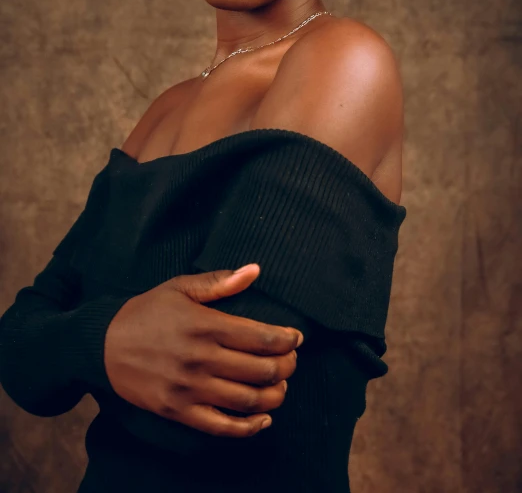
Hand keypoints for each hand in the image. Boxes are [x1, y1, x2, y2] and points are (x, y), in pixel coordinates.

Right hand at [104, 264, 302, 437]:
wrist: (102, 344)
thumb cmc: (146, 312)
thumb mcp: (180, 288)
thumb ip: (220, 282)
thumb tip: (255, 270)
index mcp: (205, 325)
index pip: (261, 337)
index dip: (287, 340)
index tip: (296, 338)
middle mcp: (201, 358)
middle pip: (260, 369)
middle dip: (286, 366)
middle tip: (292, 361)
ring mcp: (190, 389)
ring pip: (247, 400)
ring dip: (274, 395)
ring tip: (281, 386)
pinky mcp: (179, 411)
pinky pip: (221, 426)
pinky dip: (248, 427)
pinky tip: (263, 419)